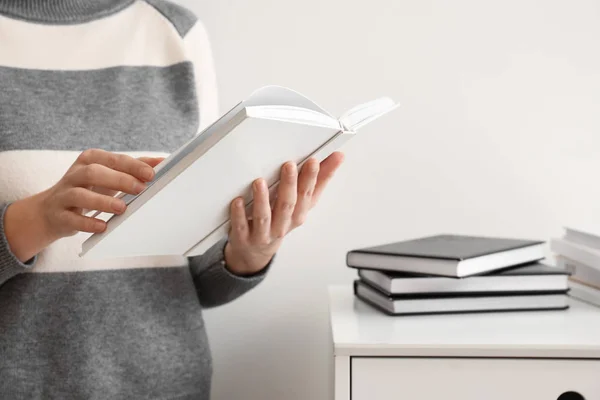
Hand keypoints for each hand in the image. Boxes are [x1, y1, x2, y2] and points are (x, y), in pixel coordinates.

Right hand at [4, 149, 163, 261]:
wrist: (50, 210)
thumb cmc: (88, 189)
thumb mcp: (108, 174)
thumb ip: (133, 168)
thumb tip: (162, 161)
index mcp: (90, 160)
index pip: (113, 160)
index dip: (132, 166)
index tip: (151, 174)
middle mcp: (75, 174)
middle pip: (94, 173)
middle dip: (119, 180)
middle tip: (140, 189)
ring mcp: (64, 195)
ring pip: (79, 195)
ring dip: (102, 202)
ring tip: (122, 208)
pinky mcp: (59, 215)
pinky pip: (71, 218)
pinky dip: (87, 223)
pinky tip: (102, 226)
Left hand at [224, 151, 344, 274]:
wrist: (256, 251)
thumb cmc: (280, 221)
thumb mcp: (302, 203)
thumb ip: (319, 179)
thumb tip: (337, 157)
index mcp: (298, 214)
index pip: (307, 195)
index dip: (311, 179)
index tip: (313, 161)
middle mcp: (283, 224)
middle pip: (288, 205)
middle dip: (290, 185)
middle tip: (289, 165)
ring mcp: (263, 233)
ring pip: (264, 216)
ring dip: (262, 199)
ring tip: (260, 182)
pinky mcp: (244, 237)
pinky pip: (241, 226)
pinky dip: (239, 214)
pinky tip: (237, 201)